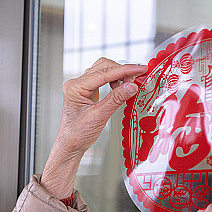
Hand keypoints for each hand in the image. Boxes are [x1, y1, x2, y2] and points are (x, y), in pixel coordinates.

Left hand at [41, 58, 146, 199]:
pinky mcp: (86, 90)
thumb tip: (132, 85)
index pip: (103, 73)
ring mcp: (81, 86)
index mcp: (75, 88)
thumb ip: (116, 99)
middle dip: (122, 71)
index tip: (140, 69)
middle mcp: (76, 84)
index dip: (124, 70)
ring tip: (130, 84)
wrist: (71, 145)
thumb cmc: (78, 134)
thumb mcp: (99, 116)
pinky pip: (102, 78)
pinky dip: (114, 80)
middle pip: (103, 67)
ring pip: (103, 70)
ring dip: (118, 74)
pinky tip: (120, 87)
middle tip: (138, 77)